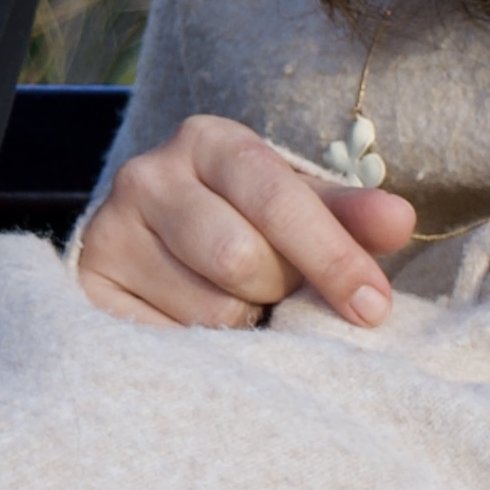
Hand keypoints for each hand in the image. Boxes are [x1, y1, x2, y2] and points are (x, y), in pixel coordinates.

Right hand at [77, 110, 424, 327]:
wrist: (148, 250)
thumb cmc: (241, 223)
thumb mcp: (296, 208)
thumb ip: (347, 216)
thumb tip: (400, 220)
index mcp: (209, 140)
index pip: (277, 196)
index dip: (332, 256)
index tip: (374, 308)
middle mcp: (148, 175)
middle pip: (240, 257)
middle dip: (277, 289)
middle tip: (274, 290)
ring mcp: (109, 232)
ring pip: (208, 309)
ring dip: (242, 323)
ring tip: (235, 305)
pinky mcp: (89, 290)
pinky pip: (169, 344)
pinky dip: (202, 350)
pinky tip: (198, 328)